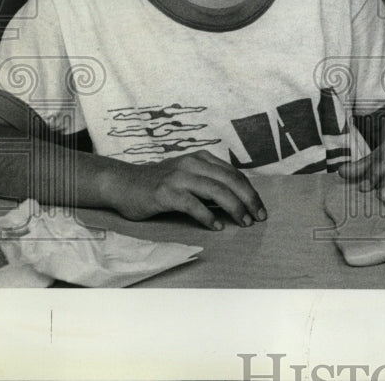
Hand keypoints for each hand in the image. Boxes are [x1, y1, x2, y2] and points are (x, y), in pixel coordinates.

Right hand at [108, 150, 266, 229]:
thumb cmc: (159, 184)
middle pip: (230, 180)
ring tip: (243, 222)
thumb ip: (209, 183)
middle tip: (258, 217)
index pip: (234, 174)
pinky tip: (216, 227)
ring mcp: (179, 177)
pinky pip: (193, 204)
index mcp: (201, 158)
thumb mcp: (188, 176)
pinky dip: (208, 216)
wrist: (124, 184)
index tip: (260, 208)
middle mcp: (193, 164)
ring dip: (234, 208)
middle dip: (248, 199)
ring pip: (216, 190)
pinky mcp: (166, 192)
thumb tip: (237, 201)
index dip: (250, 191)